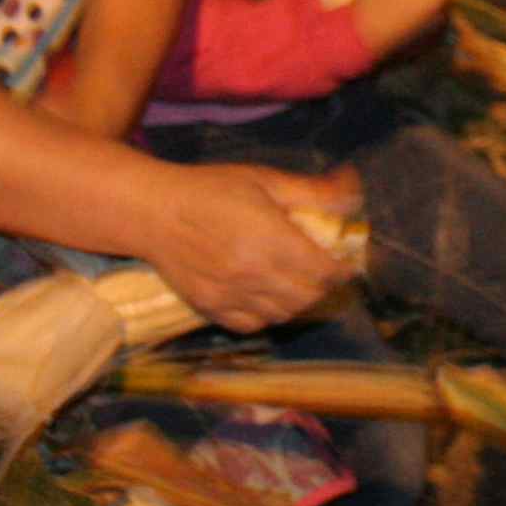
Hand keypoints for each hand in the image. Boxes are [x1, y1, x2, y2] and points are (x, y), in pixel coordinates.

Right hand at [144, 163, 355, 330]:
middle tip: (324, 272)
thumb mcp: (263, 180)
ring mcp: (230, 296)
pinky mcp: (210, 309)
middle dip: (323, 286)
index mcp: (270, 241)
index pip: (322, 271)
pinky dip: (268, 315)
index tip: (345, 262)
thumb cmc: (210, 190)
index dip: (340, 270)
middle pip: (307, 297)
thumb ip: (311, 191)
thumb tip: (352, 190)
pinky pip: (252, 325)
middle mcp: (253, 275)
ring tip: (299, 283)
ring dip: (298, 302)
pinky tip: (268, 296)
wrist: (152, 213)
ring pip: (282, 315)